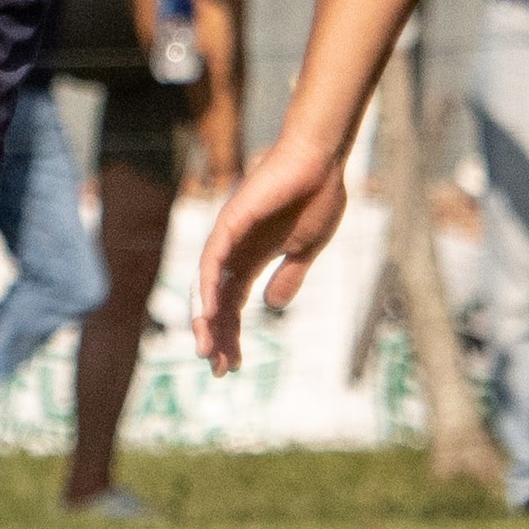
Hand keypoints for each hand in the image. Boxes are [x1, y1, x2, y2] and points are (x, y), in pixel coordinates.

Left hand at [193, 134, 347, 375]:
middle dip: (215, 333)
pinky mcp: (233, 218)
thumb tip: (273, 306)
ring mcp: (230, 234)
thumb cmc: (317, 197)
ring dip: (205, 316)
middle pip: (216, 299)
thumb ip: (288, 276)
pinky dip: (208, 284)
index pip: (232, 303)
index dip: (231, 334)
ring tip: (206, 348)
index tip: (232, 365)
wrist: (323, 161)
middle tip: (216, 367)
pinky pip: (213, 256)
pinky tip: (207, 310)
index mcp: (252, 258)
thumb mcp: (304, 250)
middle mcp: (234, 249)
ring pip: (208, 282)